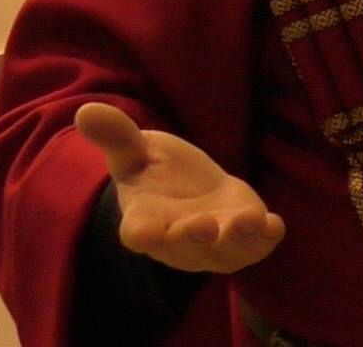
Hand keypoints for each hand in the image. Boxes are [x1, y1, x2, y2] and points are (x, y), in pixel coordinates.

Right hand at [73, 102, 285, 273]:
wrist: (189, 191)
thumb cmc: (154, 173)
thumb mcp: (133, 152)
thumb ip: (116, 136)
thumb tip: (87, 110)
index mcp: (145, 220)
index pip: (139, 232)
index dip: (142, 233)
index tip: (144, 232)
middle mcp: (178, 241)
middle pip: (185, 247)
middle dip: (194, 237)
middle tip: (203, 224)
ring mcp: (214, 244)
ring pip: (225, 252)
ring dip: (237, 240)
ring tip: (248, 222)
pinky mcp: (245, 237)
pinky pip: (256, 246)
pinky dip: (265, 239)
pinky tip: (275, 225)